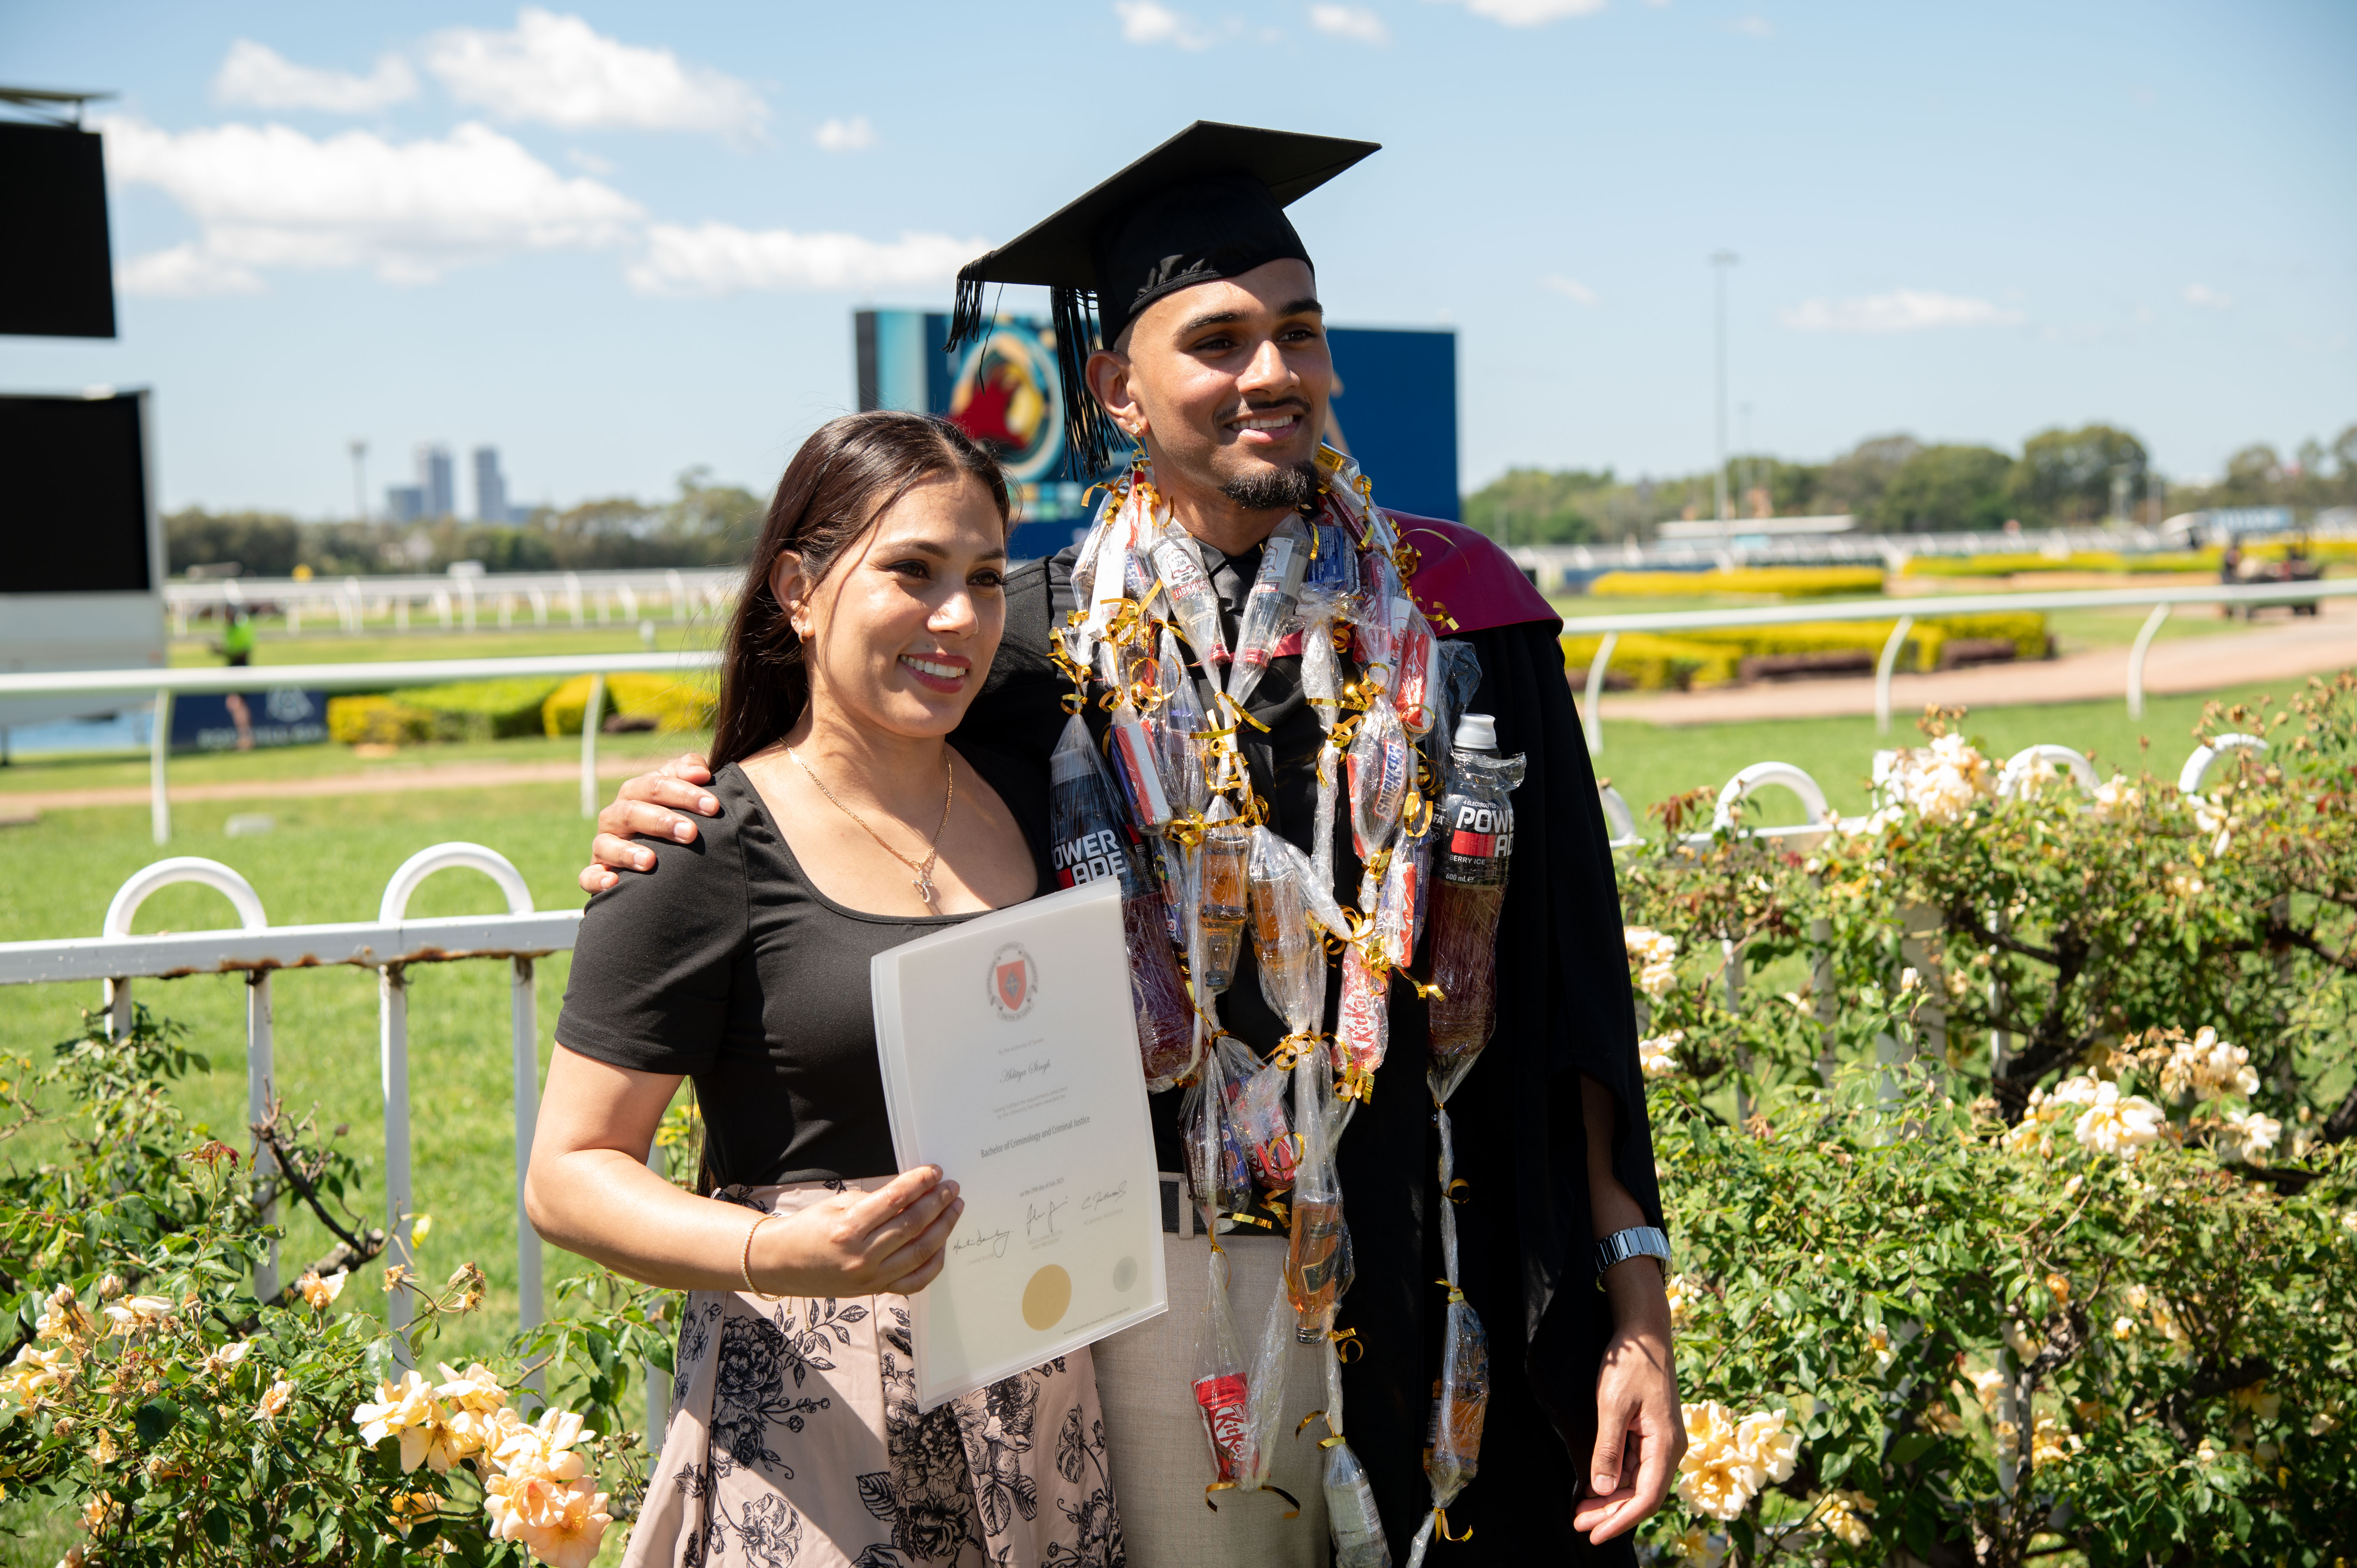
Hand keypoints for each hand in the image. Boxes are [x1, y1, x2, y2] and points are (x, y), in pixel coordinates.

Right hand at [579, 753, 717, 892]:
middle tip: (691, 833)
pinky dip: (597, 878)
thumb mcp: (679, 790)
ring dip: (627, 852)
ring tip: (650, 861)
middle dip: (662, 821)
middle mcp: (616, 816)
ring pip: (606, 843)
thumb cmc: (671, 815)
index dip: (684, 793)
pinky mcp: (596, 870)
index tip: (713, 806)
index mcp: (636, 793)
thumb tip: (701, 773)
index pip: (656, 785)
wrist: (654, 854)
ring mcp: (604, 844)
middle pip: (632, 811)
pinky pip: (588, 875)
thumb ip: (688, 772)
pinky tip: (612, 882)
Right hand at [750, 1166, 965, 1297]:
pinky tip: (941, 1244)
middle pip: (913, 1225)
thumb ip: (876, 1200)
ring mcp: (870, 1277)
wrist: (781, 1264)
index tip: (934, 1172)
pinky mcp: (875, 1290)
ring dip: (943, 1228)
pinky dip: (933, 1263)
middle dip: (938, 1202)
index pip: (895, 1200)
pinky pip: (914, 1281)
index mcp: (848, 1228)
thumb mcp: (838, 1204)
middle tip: (951, 1188)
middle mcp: (861, 1256)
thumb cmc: (808, 1229)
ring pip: (920, 1252)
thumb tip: (912, 1193)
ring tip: (954, 1209)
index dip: (919, 1183)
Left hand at [1571, 1261, 1685, 1543]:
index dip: (1620, 1520)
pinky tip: (1594, 1488)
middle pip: (1641, 1495)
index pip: (1646, 1497)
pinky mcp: (1650, 1435)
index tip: (1594, 1534)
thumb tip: (1602, 1489)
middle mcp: (1669, 1449)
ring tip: (1581, 1512)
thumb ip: (1608, 1448)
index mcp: (1666, 1445)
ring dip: (1610, 1500)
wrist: (1644, 1334)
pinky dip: (1614, 1480)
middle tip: (1578, 1524)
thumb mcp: (1613, 1405)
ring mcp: (1661, 1443)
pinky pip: (1634, 1467)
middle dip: (1610, 1513)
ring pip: (1637, 1483)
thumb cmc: (1630, 1366)